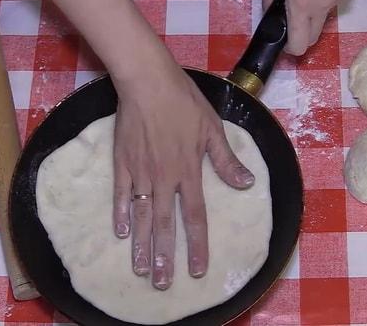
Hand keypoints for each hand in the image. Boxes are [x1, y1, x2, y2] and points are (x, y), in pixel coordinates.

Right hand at [111, 65, 254, 289]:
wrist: (147, 81)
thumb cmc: (184, 102)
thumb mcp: (212, 128)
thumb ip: (226, 160)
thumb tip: (246, 184)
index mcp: (189, 171)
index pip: (194, 217)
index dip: (196, 245)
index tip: (196, 270)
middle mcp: (164, 178)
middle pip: (165, 225)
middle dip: (165, 257)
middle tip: (162, 284)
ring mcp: (140, 172)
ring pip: (141, 216)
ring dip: (142, 245)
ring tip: (140, 270)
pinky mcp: (122, 162)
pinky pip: (120, 194)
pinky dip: (119, 215)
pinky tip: (120, 234)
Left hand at [264, 0, 357, 55]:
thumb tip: (269, 9)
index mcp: (303, 2)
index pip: (300, 44)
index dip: (290, 48)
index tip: (283, 41)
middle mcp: (324, 4)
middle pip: (313, 37)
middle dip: (300, 34)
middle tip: (289, 18)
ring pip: (324, 19)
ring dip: (313, 15)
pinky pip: (335, 2)